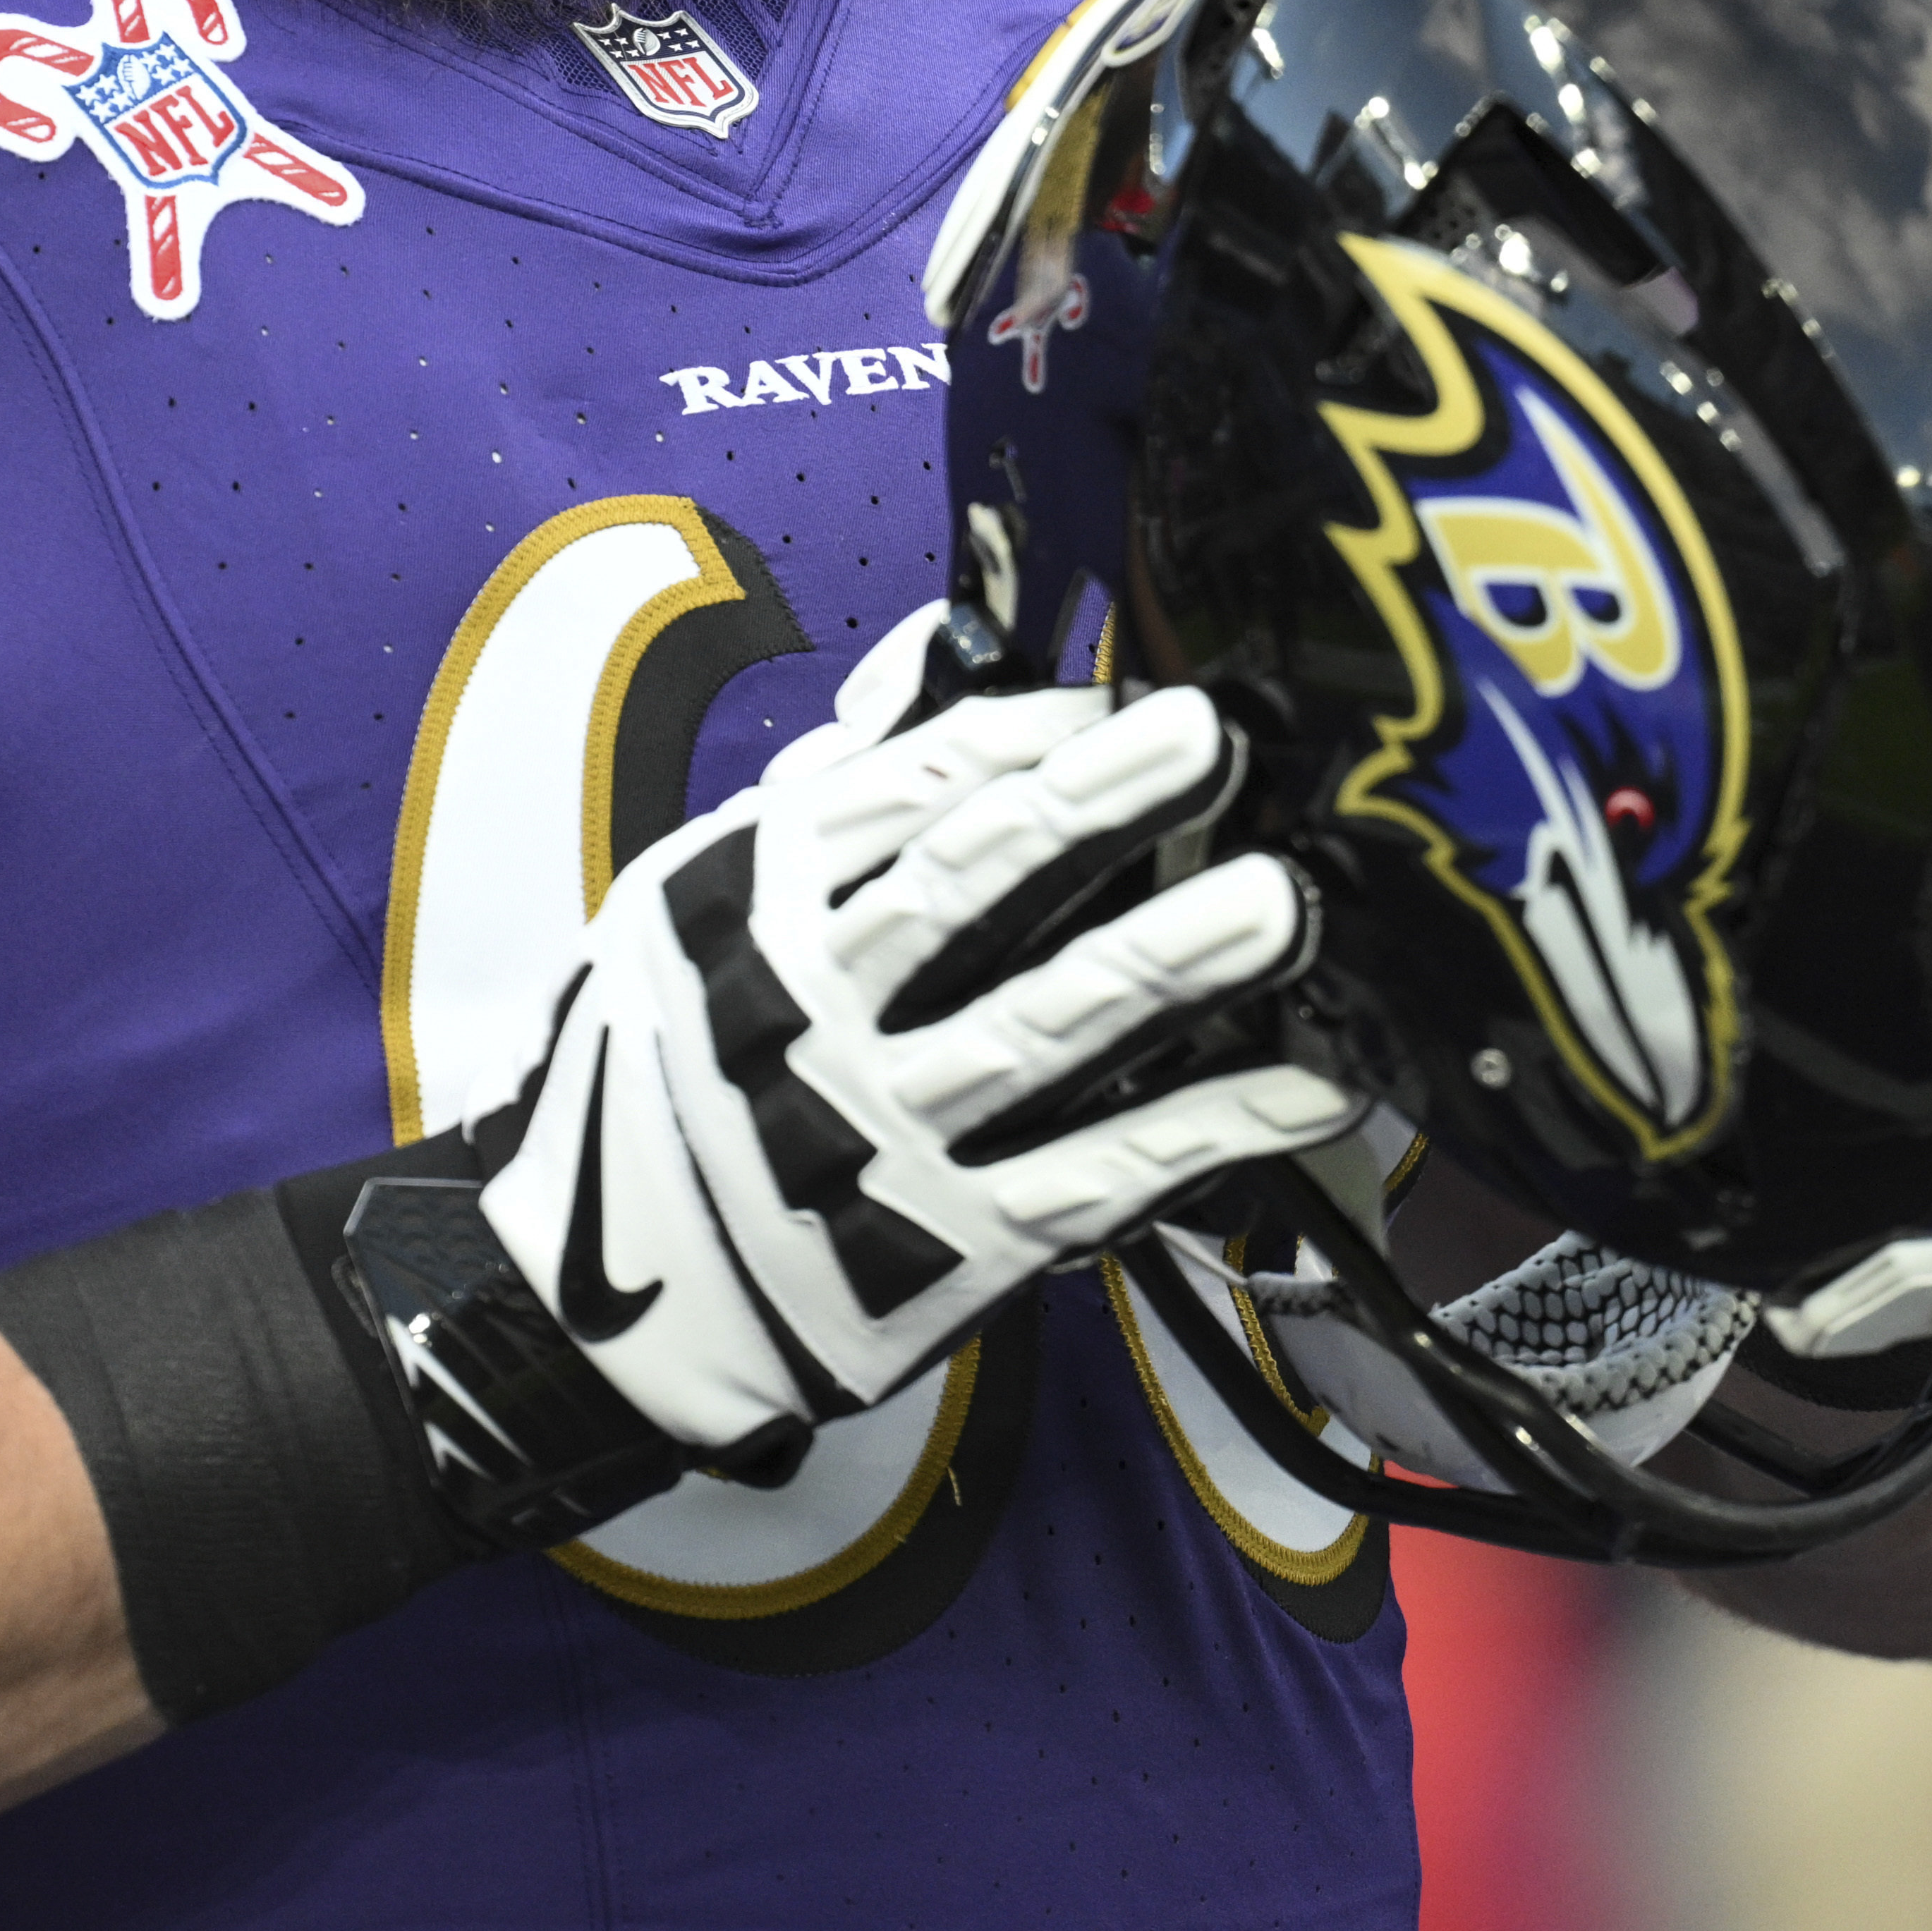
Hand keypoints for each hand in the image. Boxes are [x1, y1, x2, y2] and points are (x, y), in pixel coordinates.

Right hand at [480, 682, 1357, 1469]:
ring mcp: (886, 1130)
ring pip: (1038, 1029)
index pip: (900, 793)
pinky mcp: (952, 1244)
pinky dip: (1207, 1132)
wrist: (620, 1290)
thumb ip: (838, 773)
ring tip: (1281, 899)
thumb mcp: (706, 896)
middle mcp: (814, 1009)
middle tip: (1209, 737)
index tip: (1135, 696)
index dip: (1024, 738)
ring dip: (1166, 962)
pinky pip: (1098, 1177)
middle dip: (1090, 811)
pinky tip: (1311, 1088)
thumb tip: (940, 640)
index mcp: (755, 902)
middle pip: (964, 893)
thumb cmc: (683, 1055)